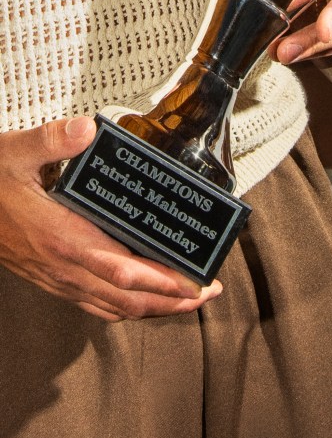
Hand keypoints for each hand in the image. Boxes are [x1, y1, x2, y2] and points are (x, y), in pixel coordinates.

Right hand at [0, 117, 222, 321]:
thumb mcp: (14, 152)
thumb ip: (52, 139)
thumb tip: (86, 129)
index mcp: (62, 238)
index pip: (124, 271)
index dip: (163, 281)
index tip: (195, 280)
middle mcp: (63, 266)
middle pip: (127, 299)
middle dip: (171, 301)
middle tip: (205, 291)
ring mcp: (56, 277)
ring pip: (112, 307)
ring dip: (153, 308)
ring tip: (184, 298)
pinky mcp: (51, 278)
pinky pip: (94, 303)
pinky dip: (125, 305)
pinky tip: (140, 294)